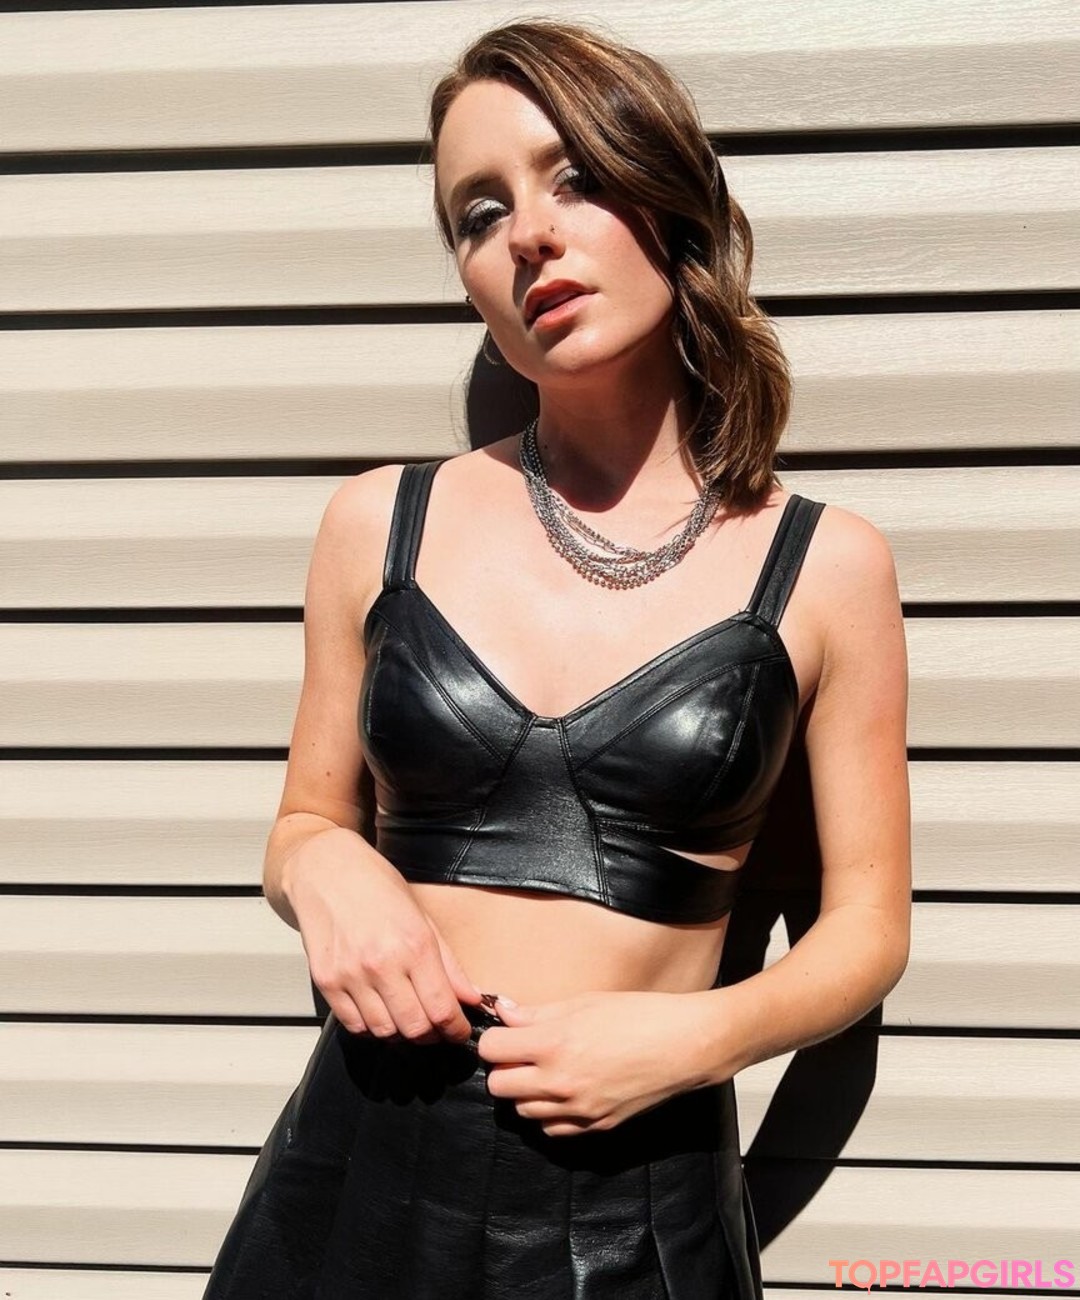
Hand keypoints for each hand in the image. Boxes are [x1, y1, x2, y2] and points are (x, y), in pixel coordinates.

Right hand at [284, 832, 483, 1045]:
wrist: (325, 869)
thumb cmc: (376, 885)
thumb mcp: (422, 917)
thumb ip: (448, 964)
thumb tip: (471, 998)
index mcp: (414, 944)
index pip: (442, 1010)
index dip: (455, 1030)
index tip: (458, 1031)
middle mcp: (382, 963)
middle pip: (414, 1029)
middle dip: (431, 1036)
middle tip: (436, 1029)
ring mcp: (350, 975)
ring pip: (384, 1032)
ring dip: (401, 1034)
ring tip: (407, 1019)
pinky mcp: (326, 982)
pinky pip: (354, 1025)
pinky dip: (371, 1028)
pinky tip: (380, 1013)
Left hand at [477, 991, 708, 1137]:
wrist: (685, 1046)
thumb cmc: (638, 1014)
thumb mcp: (584, 1002)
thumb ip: (538, 1013)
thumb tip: (504, 1014)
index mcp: (554, 1044)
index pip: (492, 1050)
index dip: (494, 1039)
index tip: (505, 1033)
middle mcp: (560, 1082)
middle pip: (498, 1087)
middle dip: (504, 1068)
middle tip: (521, 1053)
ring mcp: (578, 1109)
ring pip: (523, 1111)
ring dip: (525, 1092)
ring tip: (545, 1071)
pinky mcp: (595, 1126)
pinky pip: (552, 1129)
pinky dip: (549, 1113)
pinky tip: (564, 1093)